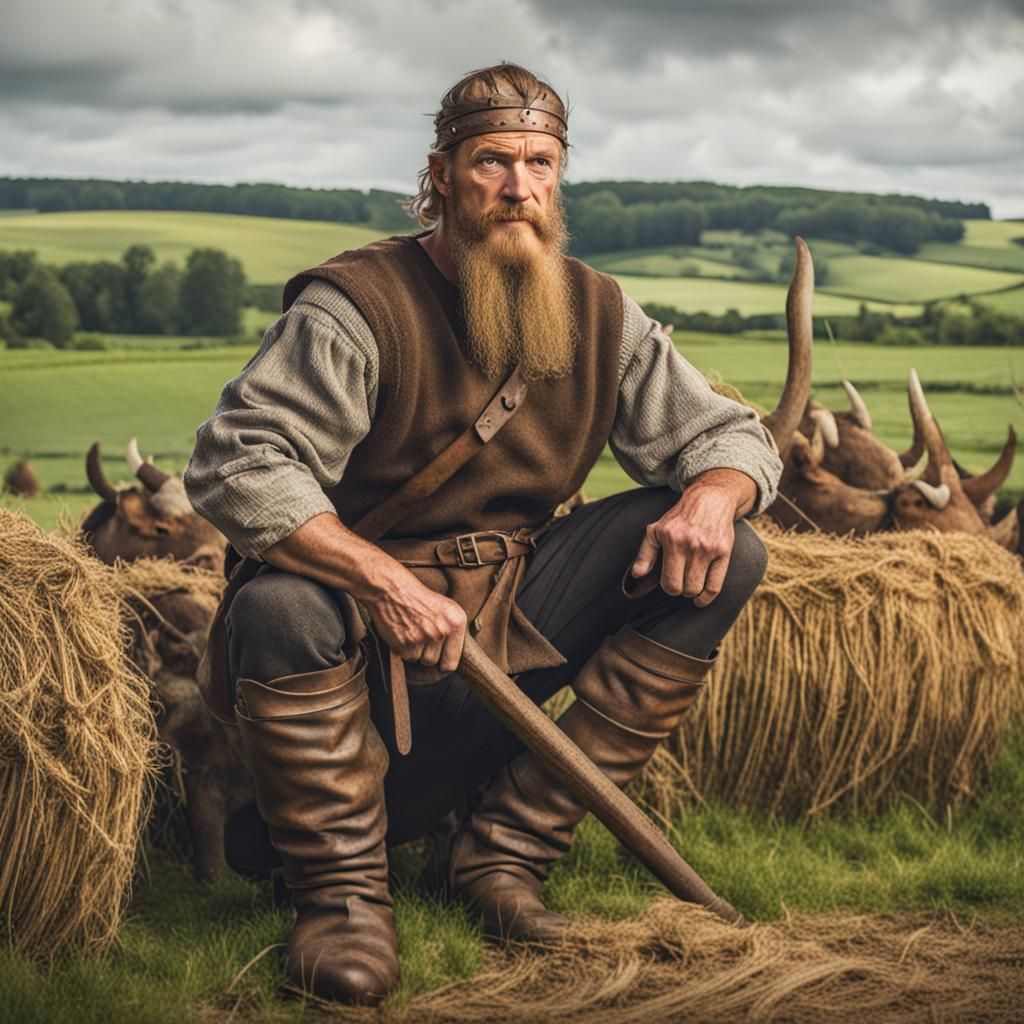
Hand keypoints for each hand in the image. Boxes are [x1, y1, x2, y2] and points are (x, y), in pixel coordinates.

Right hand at [364, 569, 466, 671]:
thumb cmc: (418, 597)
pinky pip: (406, 657)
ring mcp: (423, 639)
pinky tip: (403, 632)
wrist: (392, 589)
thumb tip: (452, 657)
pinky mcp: (404, 645)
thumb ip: (453, 631)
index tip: (439, 659)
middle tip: (420, 634)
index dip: (444, 661)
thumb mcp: (445, 608)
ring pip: (420, 660)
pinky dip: (403, 648)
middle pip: (434, 661)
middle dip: (426, 652)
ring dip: (415, 651)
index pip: (452, 661)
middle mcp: (442, 631)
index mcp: (456, 622)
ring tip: (412, 631)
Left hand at [630, 470, 754, 606]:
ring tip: (690, 583)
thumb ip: (645, 553)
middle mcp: (691, 545)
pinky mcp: (724, 552)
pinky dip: (707, 597)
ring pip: (698, 588)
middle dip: (680, 590)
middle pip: (684, 588)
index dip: (668, 587)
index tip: (670, 581)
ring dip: (692, 591)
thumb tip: (637, 574)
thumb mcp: (656, 530)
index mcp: (672, 541)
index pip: (669, 582)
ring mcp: (709, 549)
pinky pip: (716, 586)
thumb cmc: (680, 518)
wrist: (710, 500)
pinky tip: (701, 598)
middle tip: (680, 581)